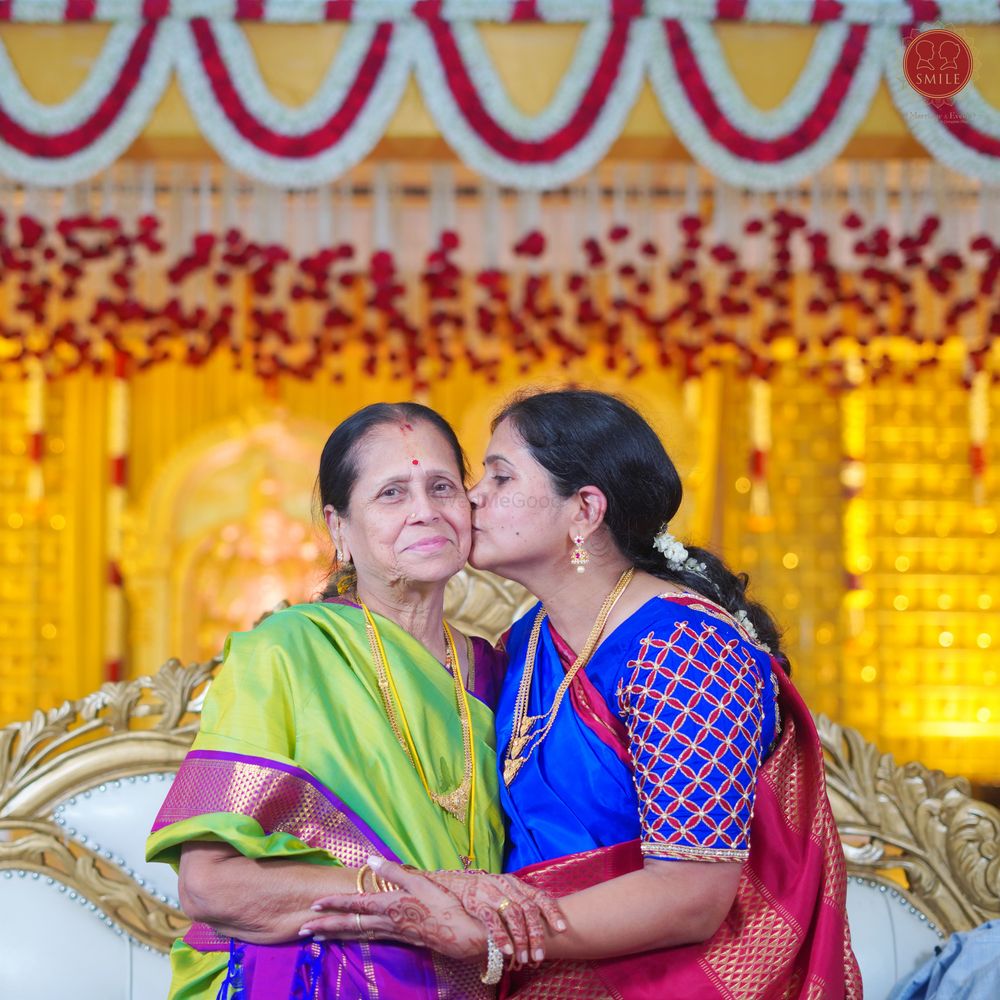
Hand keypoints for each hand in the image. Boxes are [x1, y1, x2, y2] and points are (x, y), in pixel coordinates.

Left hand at [302, 858, 486, 961]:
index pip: (354, 904)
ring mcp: (391, 933)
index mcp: (387, 905)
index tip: (314, 904)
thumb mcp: (419, 881)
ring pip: (357, 934)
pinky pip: (369, 938)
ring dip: (336, 935)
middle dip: (325, 926)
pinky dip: (354, 937)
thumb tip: (370, 859)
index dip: (333, 903)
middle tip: (302, 929)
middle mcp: (384, 921)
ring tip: (317, 937)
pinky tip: (351, 937)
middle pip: (349, 924)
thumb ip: (393, 871)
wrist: (459, 934)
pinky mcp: (399, 939)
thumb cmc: (441, 903)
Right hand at [423, 869, 565, 965]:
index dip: (551, 911)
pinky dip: (501, 936)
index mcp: (515, 884)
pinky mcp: (475, 901)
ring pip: (513, 914)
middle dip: (536, 934)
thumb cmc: (481, 898)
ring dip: (520, 938)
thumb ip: (518, 907)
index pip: (538, 896)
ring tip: (524, 957)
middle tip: (539, 955)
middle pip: (528, 908)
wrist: (450, 887)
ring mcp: (490, 892)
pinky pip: (492, 919)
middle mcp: (505, 885)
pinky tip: (507, 950)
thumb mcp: (502, 898)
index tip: (562, 929)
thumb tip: (540, 928)